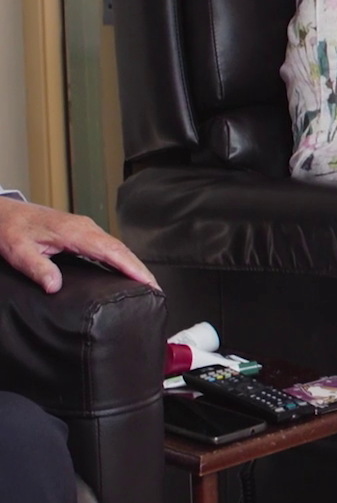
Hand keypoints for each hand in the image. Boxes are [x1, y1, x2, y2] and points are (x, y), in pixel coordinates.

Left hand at [0, 197, 160, 294]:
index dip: (132, 267)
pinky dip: (121, 258)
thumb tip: (55, 286)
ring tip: (146, 283)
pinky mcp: (81, 233)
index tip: (149, 282)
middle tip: (156, 290)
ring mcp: (85, 229)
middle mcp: (85, 228)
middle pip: (121, 249)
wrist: (3, 212)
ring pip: (117, 247)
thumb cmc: (10, 228)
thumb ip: (38, 268)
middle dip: (141, 269)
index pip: (112, 251)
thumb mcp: (18, 250)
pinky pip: (108, 246)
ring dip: (133, 264)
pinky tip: (123, 270)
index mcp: (75, 232)